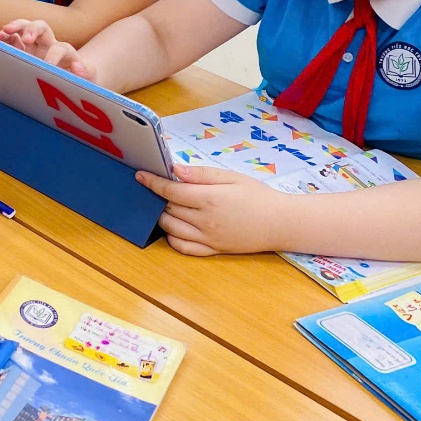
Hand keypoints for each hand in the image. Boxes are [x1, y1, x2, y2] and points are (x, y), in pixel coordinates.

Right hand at [0, 20, 96, 81]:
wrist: (69, 83)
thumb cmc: (79, 82)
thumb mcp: (87, 79)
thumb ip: (86, 73)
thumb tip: (78, 67)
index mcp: (65, 53)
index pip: (61, 48)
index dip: (55, 55)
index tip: (49, 66)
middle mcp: (49, 45)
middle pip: (42, 27)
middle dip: (32, 30)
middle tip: (26, 39)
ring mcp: (34, 46)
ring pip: (25, 28)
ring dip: (15, 27)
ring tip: (3, 31)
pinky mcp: (22, 50)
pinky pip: (12, 38)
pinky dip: (5, 36)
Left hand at [135, 163, 287, 255]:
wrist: (281, 223)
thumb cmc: (257, 195)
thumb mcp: (231, 177)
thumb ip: (202, 174)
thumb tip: (175, 169)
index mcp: (210, 199)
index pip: (171, 191)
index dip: (152, 182)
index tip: (140, 175)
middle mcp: (206, 221)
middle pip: (168, 209)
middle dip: (156, 197)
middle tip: (150, 187)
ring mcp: (208, 238)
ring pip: (171, 229)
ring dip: (161, 217)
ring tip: (159, 205)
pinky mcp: (214, 250)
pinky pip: (184, 248)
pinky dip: (172, 239)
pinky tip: (172, 228)